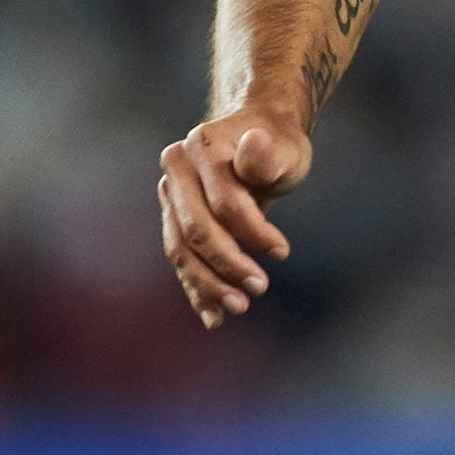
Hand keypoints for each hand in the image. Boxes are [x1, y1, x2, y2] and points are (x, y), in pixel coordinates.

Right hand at [157, 107, 312, 327]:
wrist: (258, 137)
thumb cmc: (277, 144)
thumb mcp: (284, 147)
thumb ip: (268, 154)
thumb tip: (254, 143)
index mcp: (201, 147)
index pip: (223, 200)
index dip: (252, 230)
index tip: (282, 252)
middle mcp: (176, 169)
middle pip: (195, 229)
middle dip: (227, 264)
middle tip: (260, 288)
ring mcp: (170, 196)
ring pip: (181, 249)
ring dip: (208, 284)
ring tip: (239, 307)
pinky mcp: (173, 219)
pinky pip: (181, 259)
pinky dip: (196, 289)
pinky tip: (213, 317)